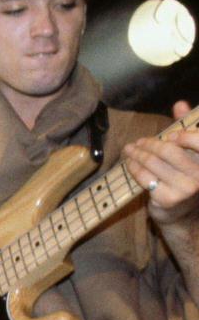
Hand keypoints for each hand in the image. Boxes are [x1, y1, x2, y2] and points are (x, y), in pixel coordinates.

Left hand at [123, 100, 198, 228]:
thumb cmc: (184, 178)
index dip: (183, 136)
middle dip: (150, 143)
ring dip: (137, 154)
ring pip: (154, 163)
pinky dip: (134, 167)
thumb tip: (180, 104)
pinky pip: (144, 177)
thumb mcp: (188, 154)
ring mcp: (185, 189)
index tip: (169, 136)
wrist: (181, 215)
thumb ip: (185, 130)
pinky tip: (130, 163)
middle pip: (169, 150)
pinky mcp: (168, 199)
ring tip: (129, 150)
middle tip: (138, 142)